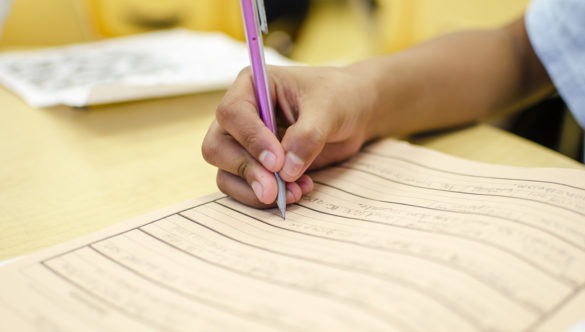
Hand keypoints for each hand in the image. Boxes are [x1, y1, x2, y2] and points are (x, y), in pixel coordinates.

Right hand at [202, 65, 378, 207]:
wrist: (352, 114)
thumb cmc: (338, 97)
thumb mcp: (329, 109)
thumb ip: (308, 136)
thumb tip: (285, 170)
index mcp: (252, 86)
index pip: (233, 113)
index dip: (251, 140)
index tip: (276, 162)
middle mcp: (241, 115)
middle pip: (217, 147)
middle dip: (247, 171)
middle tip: (275, 191)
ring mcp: (244, 143)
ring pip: (226, 173)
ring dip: (255, 190)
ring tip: (294, 192)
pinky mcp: (256, 167)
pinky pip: (244, 188)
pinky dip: (265, 197)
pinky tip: (297, 191)